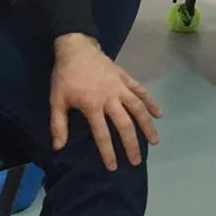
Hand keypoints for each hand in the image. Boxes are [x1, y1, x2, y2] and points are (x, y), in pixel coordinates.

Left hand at [49, 34, 160, 170]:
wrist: (76, 48)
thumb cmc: (65, 76)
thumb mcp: (56, 100)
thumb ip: (58, 124)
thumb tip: (58, 147)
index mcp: (92, 105)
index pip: (102, 133)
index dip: (108, 152)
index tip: (113, 167)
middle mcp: (110, 98)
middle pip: (124, 124)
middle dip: (131, 144)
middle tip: (136, 161)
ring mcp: (120, 87)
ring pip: (138, 108)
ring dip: (147, 125)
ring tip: (155, 141)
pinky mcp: (125, 78)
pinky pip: (141, 91)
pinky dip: (151, 102)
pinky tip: (159, 114)